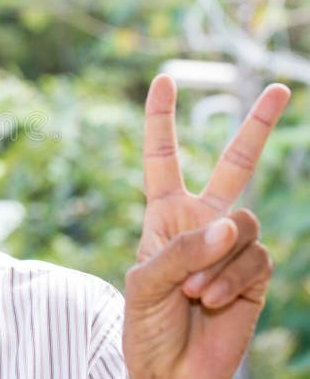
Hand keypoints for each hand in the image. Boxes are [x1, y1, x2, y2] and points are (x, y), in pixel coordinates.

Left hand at [123, 75, 290, 378]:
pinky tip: (213, 301)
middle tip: (281, 88)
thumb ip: (184, 248)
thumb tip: (231, 223)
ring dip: (217, 259)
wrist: (170, 370)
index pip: (163, 158)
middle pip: (235, 165)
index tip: (164, 80)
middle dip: (257, 127)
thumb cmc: (146, 322)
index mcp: (165, 214)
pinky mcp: (255, 274)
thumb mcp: (146, 280)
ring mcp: (231, 247)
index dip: (161, 120)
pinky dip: (232, 279)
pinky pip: (254, 259)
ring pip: (244, 223)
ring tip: (195, 292)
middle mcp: (202, 222)